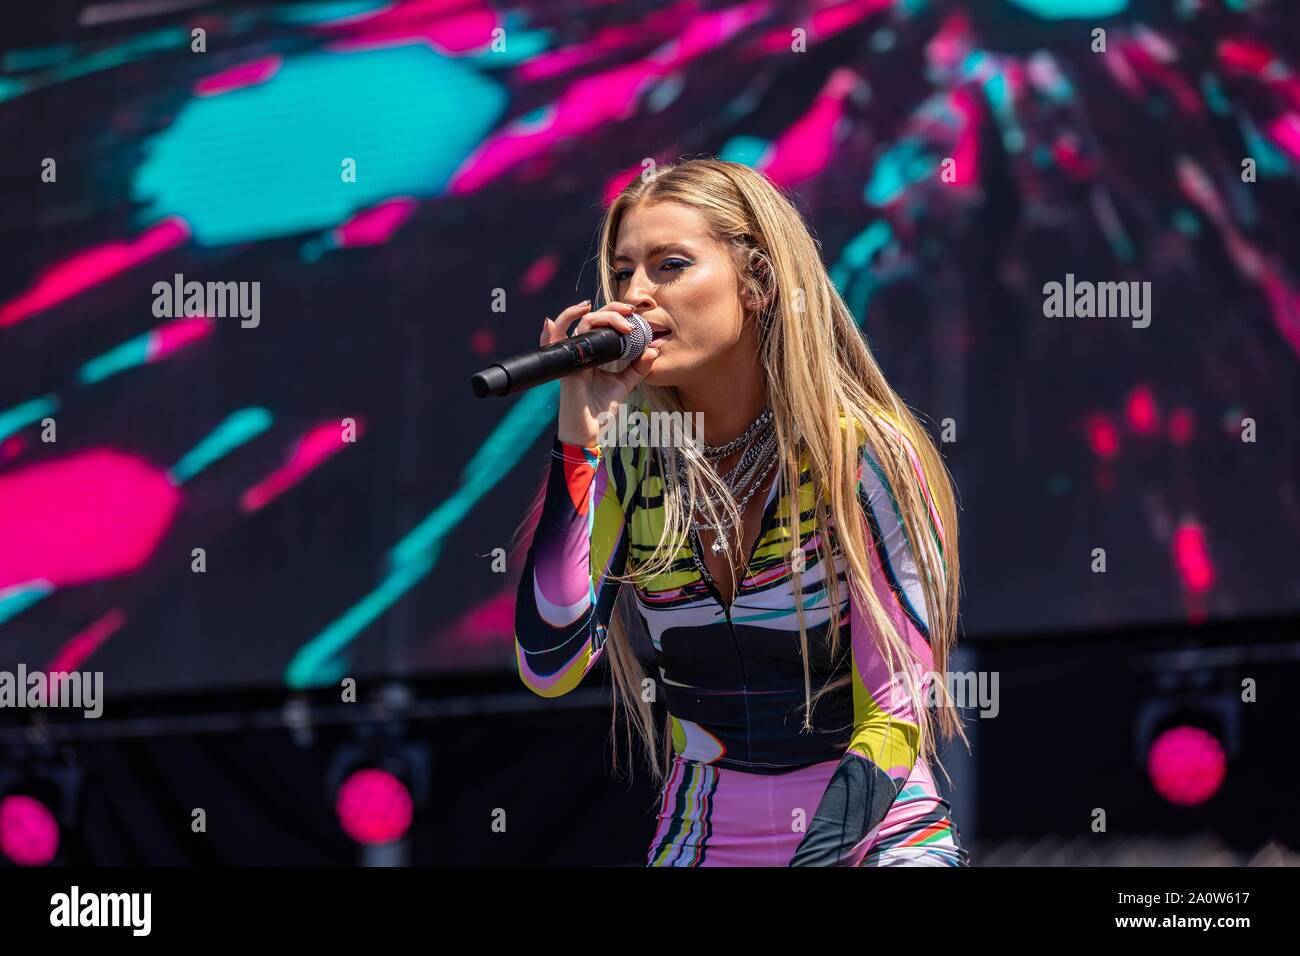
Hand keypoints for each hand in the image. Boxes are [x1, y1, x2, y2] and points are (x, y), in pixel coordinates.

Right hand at [544, 300, 659, 447]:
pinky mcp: (566, 369)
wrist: (588, 432)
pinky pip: (551, 346)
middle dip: (609, 310)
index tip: (634, 313)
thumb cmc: (600, 410)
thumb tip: (653, 350)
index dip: (615, 313)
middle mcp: (581, 351)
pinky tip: (550, 322)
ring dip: (585, 314)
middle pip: (590, 319)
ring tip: (598, 309)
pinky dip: (548, 333)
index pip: (602, 324)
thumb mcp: (623, 384)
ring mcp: (572, 358)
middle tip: (628, 311)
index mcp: (595, 352)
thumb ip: (637, 368)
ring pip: (575, 326)